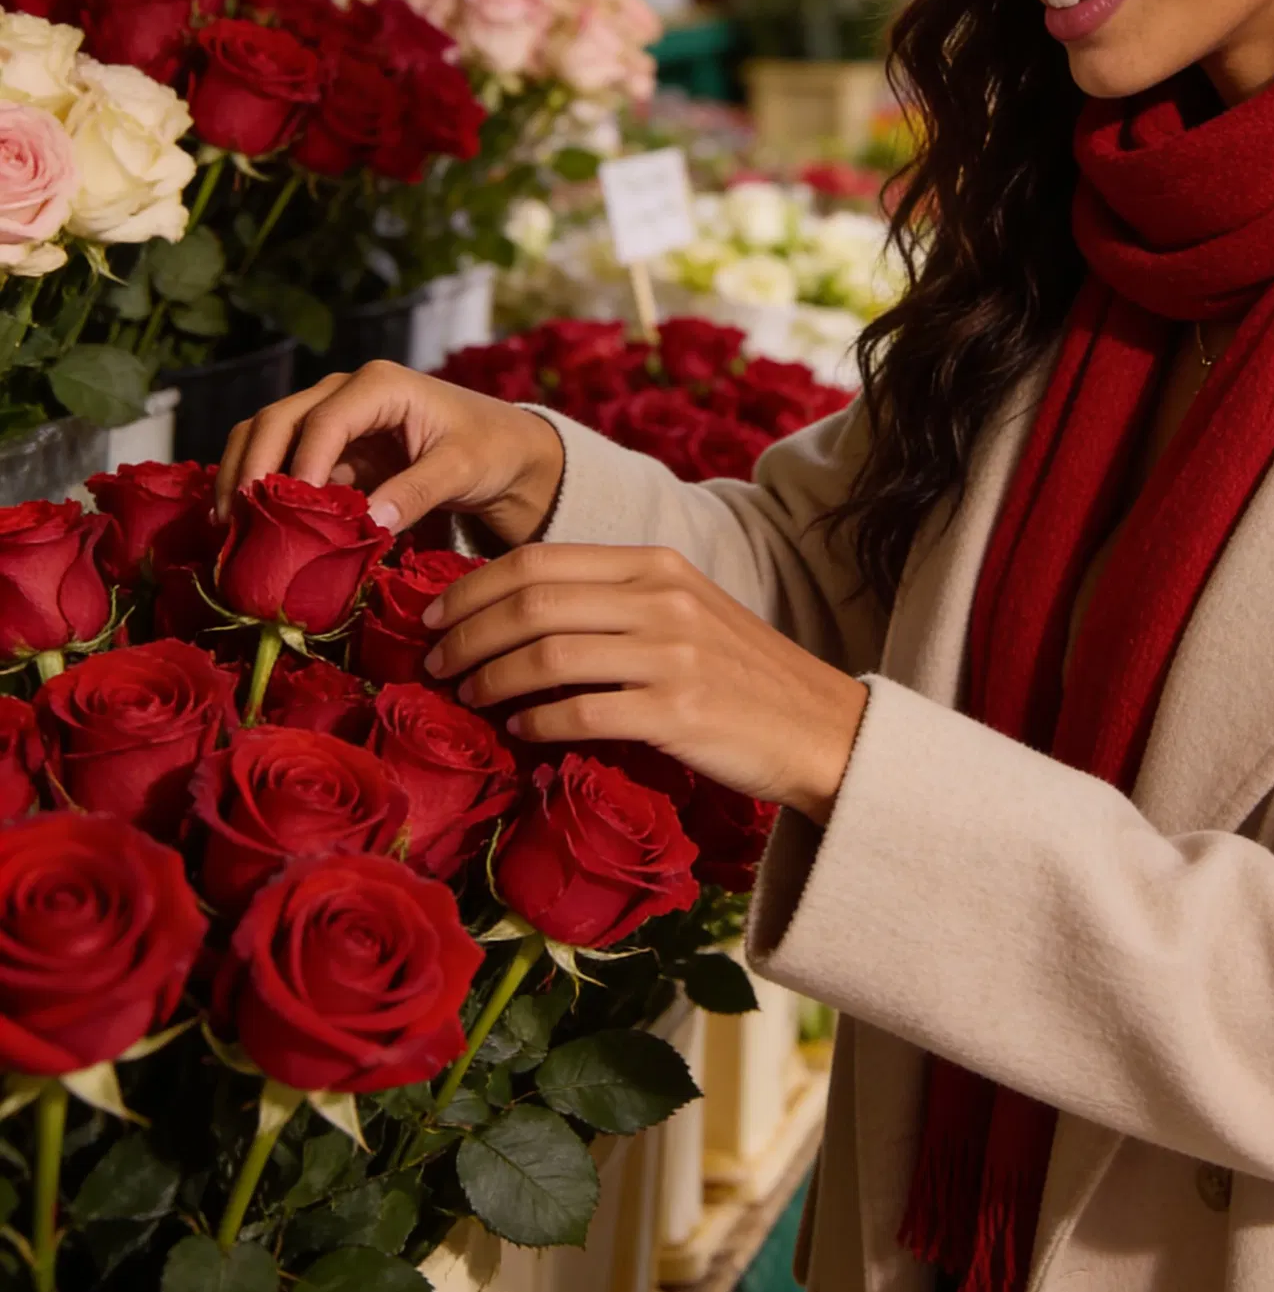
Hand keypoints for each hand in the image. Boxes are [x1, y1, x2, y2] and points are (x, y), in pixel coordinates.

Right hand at [216, 362, 564, 545]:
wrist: (504, 450)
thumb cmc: (489, 448)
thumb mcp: (462, 469)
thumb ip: (416, 492)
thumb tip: (366, 523)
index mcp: (379, 385)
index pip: (322, 421)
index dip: (297, 465)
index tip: (282, 512)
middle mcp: (346, 392)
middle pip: (276, 420)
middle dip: (248, 467)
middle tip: (233, 520)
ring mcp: (332, 418)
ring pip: (266, 436)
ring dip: (242, 475)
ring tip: (226, 525)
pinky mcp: (330, 450)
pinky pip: (283, 464)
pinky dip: (262, 490)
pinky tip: (248, 527)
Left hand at [422, 542, 868, 825]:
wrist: (825, 728)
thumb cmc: (743, 677)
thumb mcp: (684, 614)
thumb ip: (614, 604)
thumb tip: (517, 616)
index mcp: (656, 566)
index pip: (538, 560)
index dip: (471, 587)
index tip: (433, 616)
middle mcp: (661, 599)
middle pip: (530, 602)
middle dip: (465, 633)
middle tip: (431, 662)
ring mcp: (670, 654)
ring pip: (544, 656)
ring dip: (488, 679)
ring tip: (464, 696)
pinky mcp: (677, 712)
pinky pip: (579, 712)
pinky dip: (535, 722)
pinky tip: (518, 732)